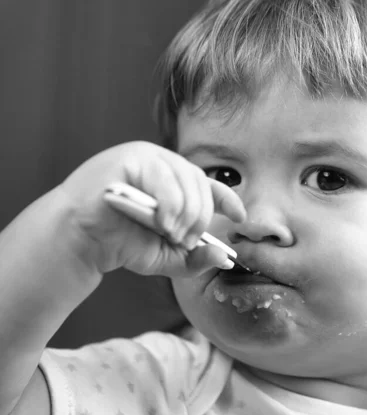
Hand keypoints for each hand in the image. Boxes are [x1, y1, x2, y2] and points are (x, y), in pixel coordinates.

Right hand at [58, 141, 245, 275]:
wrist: (80, 240)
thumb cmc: (121, 243)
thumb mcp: (165, 256)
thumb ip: (194, 258)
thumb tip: (224, 257)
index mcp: (174, 181)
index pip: (209, 183)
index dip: (228, 199)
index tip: (239, 217)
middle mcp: (163, 163)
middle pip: (201, 184)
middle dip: (201, 217)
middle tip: (186, 240)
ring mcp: (146, 157)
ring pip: (186, 181)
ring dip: (186, 213)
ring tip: (171, 233)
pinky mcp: (129, 158)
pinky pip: (163, 178)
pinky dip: (169, 203)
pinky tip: (161, 221)